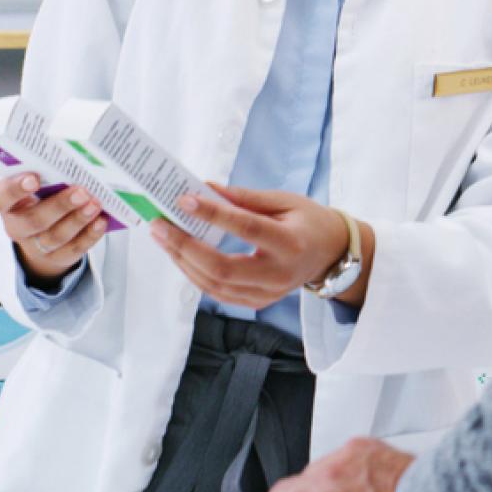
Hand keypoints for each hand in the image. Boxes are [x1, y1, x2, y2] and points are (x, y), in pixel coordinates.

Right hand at [0, 173, 106, 284]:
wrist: (43, 233)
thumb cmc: (42, 197)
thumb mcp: (40, 184)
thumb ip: (50, 173)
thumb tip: (76, 157)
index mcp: (8, 203)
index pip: (1, 197)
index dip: (15, 189)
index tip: (34, 179)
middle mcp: (18, 226)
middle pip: (33, 220)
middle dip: (59, 206)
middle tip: (81, 192)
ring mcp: (36, 246)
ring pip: (55, 237)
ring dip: (77, 220)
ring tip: (94, 205)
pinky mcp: (57, 257)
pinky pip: (73, 250)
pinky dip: (89, 235)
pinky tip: (101, 221)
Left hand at [149, 185, 370, 309]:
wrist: (331, 255)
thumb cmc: (309, 221)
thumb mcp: (284, 200)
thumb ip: (244, 197)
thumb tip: (205, 189)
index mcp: (291, 243)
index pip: (246, 228)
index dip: (213, 215)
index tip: (184, 199)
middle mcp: (279, 274)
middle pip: (222, 268)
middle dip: (185, 247)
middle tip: (160, 224)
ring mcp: (268, 294)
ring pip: (214, 285)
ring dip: (183, 261)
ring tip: (163, 237)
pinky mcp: (257, 302)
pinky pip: (218, 293)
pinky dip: (195, 273)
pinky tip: (180, 254)